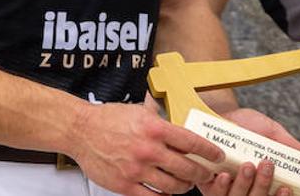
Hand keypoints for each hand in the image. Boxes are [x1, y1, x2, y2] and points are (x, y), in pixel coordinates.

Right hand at [66, 100, 224, 195]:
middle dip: (202, 174)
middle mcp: (149, 150)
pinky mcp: (124, 185)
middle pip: (187, 168)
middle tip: (206, 174)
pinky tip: (167, 193)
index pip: (192, 142)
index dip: (210, 151)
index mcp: (156, 128)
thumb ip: (162, 120)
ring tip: (187, 184)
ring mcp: (136, 170)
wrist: (81, 130)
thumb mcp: (141, 111)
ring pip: (172, 186)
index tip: (218, 156)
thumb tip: (181, 124)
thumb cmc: (109, 119)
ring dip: (184, 187)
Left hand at [195, 108, 299, 195]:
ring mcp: (227, 187)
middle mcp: (246, 187)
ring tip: (247, 165)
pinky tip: (226, 174)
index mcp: (264, 179)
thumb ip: (291, 147)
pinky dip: (221, 188)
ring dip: (243, 186)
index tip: (287, 189)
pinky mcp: (207, 183)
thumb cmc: (246, 124)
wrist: (221, 111)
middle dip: (262, 187)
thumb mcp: (272, 134)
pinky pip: (215, 195)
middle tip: (266, 165)